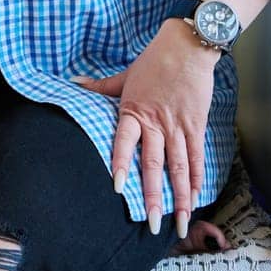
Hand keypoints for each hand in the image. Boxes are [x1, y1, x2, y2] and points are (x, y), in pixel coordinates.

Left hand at [72, 20, 218, 238]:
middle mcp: (157, 123)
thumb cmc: (154, 60)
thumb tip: (73, 83)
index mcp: (134, 112)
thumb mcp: (124, 75)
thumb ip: (100, 87)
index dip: (122, 163)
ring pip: (179, 167)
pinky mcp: (197, 125)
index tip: (118, 187)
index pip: (125, 142)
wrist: (188, 45)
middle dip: (154, 196)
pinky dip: (197, 178)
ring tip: (181, 222)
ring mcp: (178, 126)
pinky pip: (197, 156)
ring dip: (180, 197)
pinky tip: (196, 198)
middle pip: (155, 164)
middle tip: (154, 224)